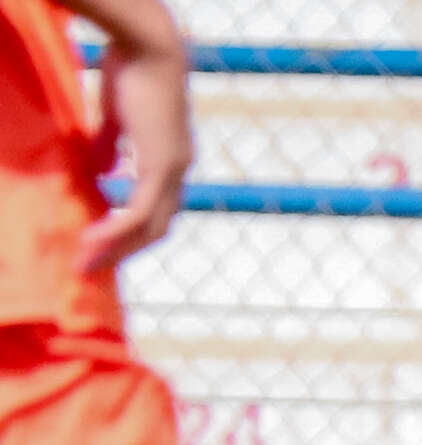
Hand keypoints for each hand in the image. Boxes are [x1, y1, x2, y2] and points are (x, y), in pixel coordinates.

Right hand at [77, 40, 190, 275]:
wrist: (150, 48)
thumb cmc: (132, 73)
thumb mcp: (117, 117)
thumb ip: (112, 145)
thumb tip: (102, 170)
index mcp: (171, 162)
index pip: (157, 210)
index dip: (132, 231)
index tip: (103, 244)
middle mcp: (180, 172)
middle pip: (156, 228)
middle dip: (124, 251)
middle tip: (92, 266)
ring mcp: (174, 170)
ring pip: (150, 227)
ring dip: (118, 248)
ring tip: (87, 261)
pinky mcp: (161, 165)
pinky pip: (139, 210)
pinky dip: (118, 229)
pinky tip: (95, 239)